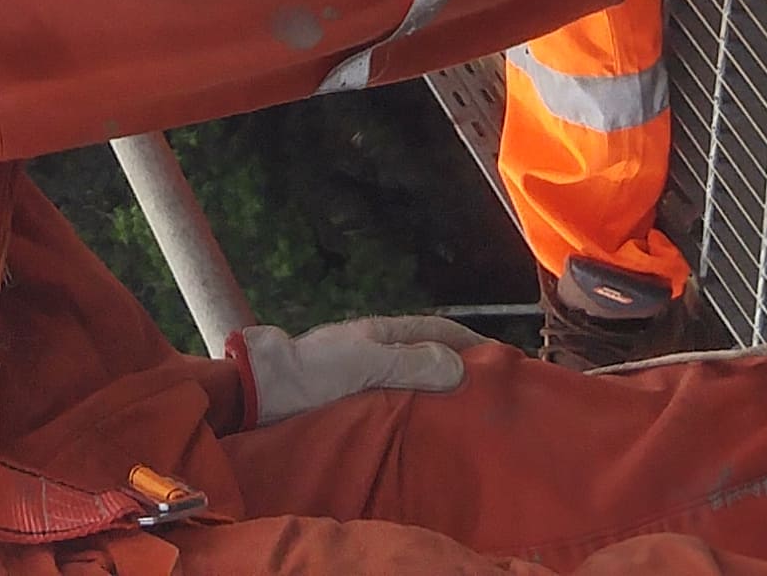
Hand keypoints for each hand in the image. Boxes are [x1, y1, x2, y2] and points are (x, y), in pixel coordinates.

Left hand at [230, 315, 490, 424]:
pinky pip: (397, 406)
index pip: (439, 330)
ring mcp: (366, 378)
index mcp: (383, 333)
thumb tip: (461, 367)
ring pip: (415, 384)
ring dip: (439, 397)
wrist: (263, 394)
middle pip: (429, 357)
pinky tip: (428, 434)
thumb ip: (411, 363)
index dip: (470, 341)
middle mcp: (377, 352)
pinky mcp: (356, 405)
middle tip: (491, 396)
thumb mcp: (366, 362)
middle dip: (460, 371)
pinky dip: (417, 414)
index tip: (502, 359)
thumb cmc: (314, 373)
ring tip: (467, 420)